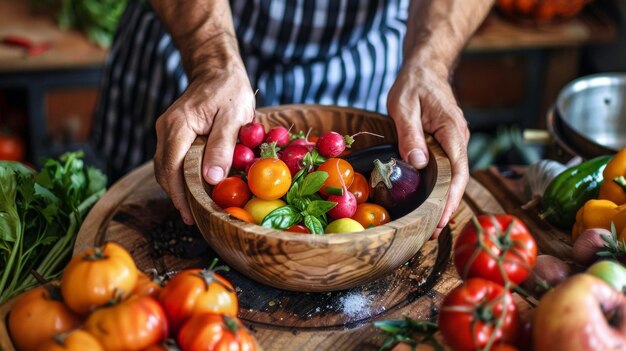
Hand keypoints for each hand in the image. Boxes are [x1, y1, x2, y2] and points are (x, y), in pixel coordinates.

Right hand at [154, 62, 254, 224]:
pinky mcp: (172, 134)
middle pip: (164, 171)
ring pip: (165, 167)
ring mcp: (166, 131)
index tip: (191, 215)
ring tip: (194, 210)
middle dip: (177, 197)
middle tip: (194, 219)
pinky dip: (179, 177)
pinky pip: (172, 160)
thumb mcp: (234, 116)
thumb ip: (223, 145)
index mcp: (179, 125)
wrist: (217, 70)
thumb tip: (212, 178)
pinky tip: (193, 190)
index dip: (180, 194)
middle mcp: (166, 128)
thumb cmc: (230, 90)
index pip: (172, 167)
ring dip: (177, 189)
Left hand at [387, 65, 469, 238]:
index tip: (441, 218)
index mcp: (452, 130)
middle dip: (447, 206)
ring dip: (444, 200)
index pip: (458, 170)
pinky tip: (428, 203)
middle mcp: (459, 138)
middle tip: (431, 232)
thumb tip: (418, 164)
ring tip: (429, 225)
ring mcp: (454, 142)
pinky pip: (446, 170)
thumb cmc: (414, 84)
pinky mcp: (446, 145)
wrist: (425, 69)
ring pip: (453, 177)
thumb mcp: (404, 106)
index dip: (452, 197)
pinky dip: (439, 188)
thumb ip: (410, 134)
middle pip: (458, 179)